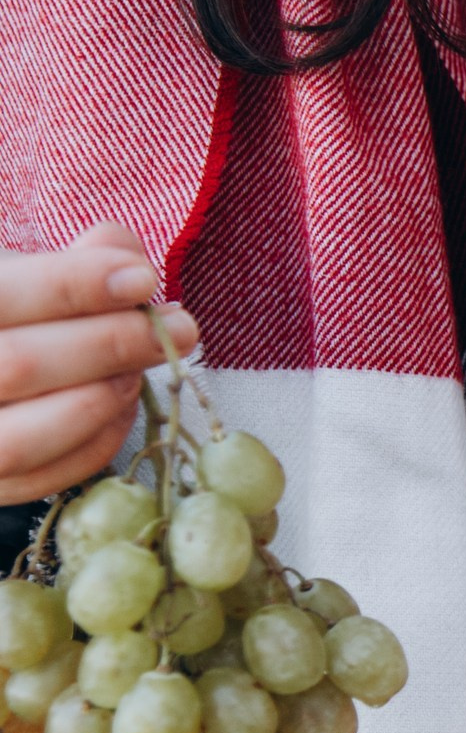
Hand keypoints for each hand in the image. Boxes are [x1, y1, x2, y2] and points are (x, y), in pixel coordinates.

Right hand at [0, 222, 197, 504]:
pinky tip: (124, 404)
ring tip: (141, 367)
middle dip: (110, 344)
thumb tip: (125, 255)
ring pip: (24, 438)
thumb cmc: (12, 315)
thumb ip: (73, 262)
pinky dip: (97, 441)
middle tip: (180, 327)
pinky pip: (44, 477)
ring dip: (102, 399)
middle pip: (17, 366)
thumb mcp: (23, 274)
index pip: (0, 297)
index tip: (143, 279)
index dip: (72, 285)